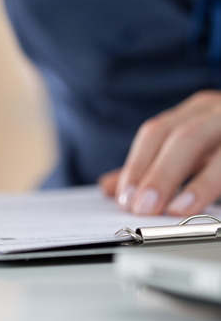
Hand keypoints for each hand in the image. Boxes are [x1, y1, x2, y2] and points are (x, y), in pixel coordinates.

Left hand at [99, 90, 220, 215]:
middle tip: (143, 208)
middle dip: (161, 174)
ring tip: (179, 209)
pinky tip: (217, 206)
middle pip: (186, 137)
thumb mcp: (190, 150)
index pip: (157, 132)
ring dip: (202, 182)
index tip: (125, 198)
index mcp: (197, 110)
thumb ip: (153, 167)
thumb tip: (109, 188)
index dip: (138, 164)